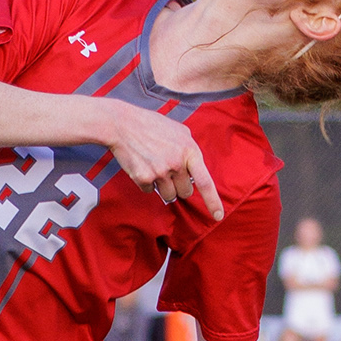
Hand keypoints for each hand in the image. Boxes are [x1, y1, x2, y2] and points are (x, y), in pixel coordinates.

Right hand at [94, 98, 223, 222]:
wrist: (123, 124)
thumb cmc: (151, 125)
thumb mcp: (179, 131)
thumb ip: (190, 149)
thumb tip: (194, 170)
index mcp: (189, 151)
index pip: (205, 182)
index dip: (213, 201)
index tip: (218, 216)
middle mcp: (176, 163)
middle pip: (185, 192)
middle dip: (179, 186)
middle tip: (169, 171)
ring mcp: (160, 172)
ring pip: (169, 195)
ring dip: (164, 187)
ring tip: (155, 167)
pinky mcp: (144, 178)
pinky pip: (150, 191)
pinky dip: (146, 183)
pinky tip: (142, 166)